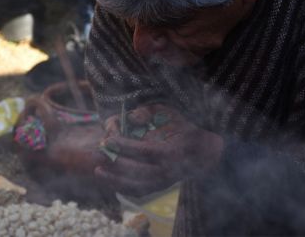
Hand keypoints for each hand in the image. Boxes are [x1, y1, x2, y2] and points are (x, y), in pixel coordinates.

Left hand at [95, 104, 223, 195]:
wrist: (206, 154)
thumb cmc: (186, 129)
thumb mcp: (171, 114)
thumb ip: (149, 112)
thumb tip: (130, 117)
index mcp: (171, 153)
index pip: (143, 151)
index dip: (124, 146)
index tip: (109, 139)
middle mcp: (167, 171)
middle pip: (135, 170)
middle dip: (115, 161)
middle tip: (99, 152)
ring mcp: (163, 183)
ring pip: (134, 186)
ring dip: (114, 180)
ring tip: (98, 171)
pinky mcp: (160, 189)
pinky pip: (138, 192)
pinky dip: (123, 188)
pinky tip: (109, 181)